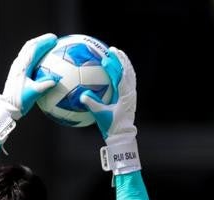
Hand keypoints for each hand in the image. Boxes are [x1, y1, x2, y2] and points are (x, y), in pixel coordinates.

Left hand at [0, 34, 57, 142]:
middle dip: (41, 40)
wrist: (6, 108)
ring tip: (48, 46)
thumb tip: (56, 79)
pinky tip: (43, 61)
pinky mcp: (17, 73)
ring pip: (27, 51)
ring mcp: (17, 68)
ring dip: (38, 46)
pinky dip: (36, 55)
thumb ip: (45, 86)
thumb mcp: (33, 94)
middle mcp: (18, 64)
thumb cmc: (19, 102)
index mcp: (22, 67)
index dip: (44, 42)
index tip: (54, 39)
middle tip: (53, 39)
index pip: (33, 49)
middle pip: (30, 46)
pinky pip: (28, 59)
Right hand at [80, 46, 140, 172]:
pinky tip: (118, 67)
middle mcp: (129, 93)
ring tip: (117, 53)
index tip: (105, 59)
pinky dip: (124, 70)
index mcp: (123, 96)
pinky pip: (128, 79)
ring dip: (124, 63)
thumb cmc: (111, 126)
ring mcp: (131, 94)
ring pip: (130, 74)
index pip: (118, 78)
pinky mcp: (130, 96)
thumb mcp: (100, 115)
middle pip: (127, 71)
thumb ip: (92, 104)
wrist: (122, 135)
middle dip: (120, 59)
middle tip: (112, 50)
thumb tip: (82, 95)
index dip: (112, 67)